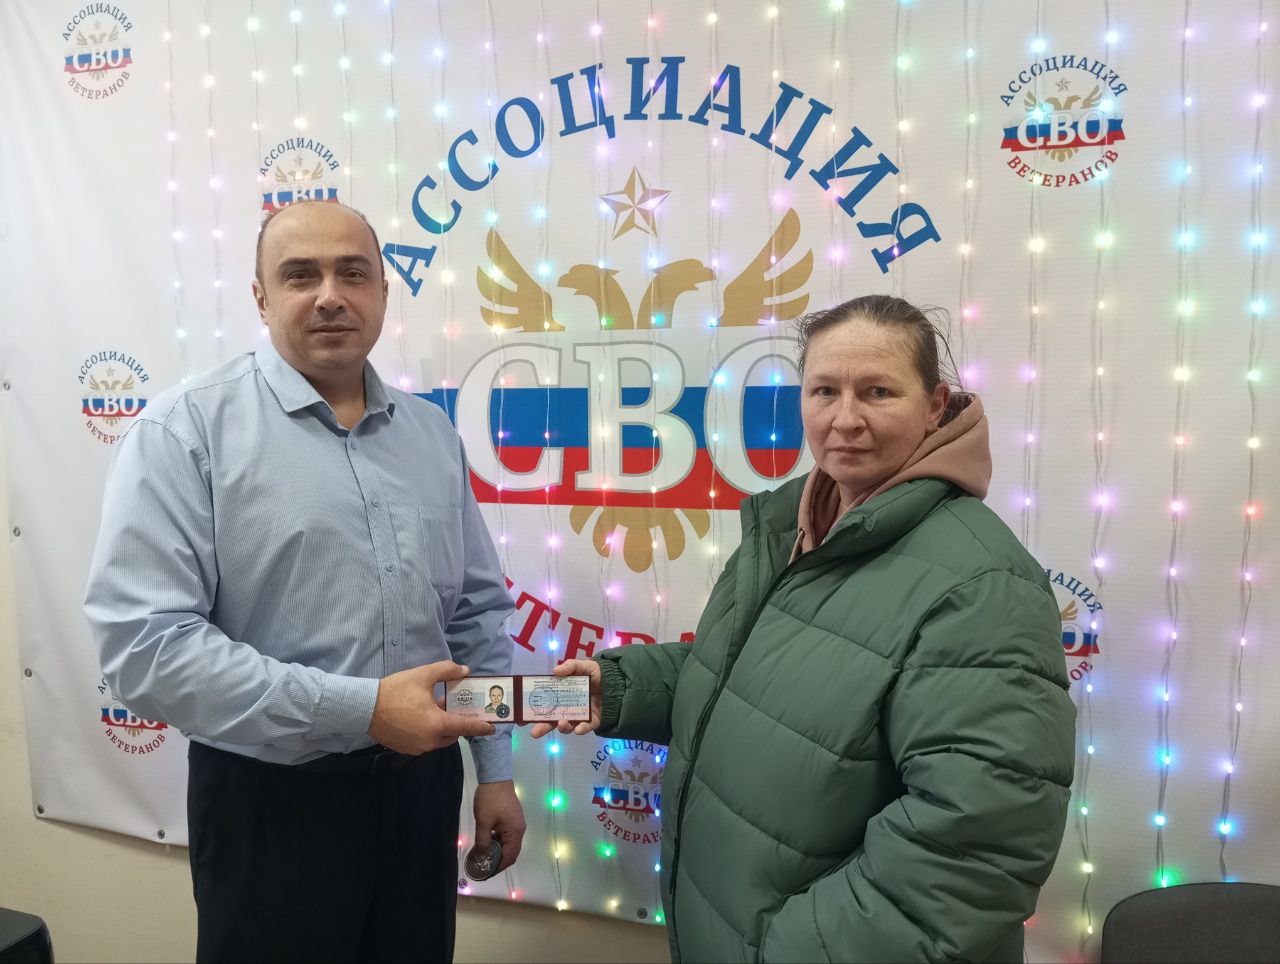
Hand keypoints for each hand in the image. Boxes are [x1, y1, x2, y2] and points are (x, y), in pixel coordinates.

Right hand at [368, 661, 495, 754]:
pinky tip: (420, 718)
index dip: (481, 727)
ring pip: (439, 740)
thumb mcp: (423, 675)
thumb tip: (465, 670)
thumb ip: (447, 671)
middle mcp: (430, 741)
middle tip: (453, 708)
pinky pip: (425, 743)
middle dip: (456, 723)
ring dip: (442, 728)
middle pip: (452, 735)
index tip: (492, 728)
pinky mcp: (406, 749)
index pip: (466, 727)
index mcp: (437, 725)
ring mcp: (417, 748)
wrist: (364, 707)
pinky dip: (428, 733)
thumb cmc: (395, 691)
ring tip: (435, 710)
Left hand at [473, 780, 525, 871]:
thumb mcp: (483, 822)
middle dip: (498, 860)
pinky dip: (498, 841)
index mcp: (515, 832)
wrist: (496, 777)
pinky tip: (487, 841)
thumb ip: (483, 842)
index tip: (486, 873)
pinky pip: (506, 834)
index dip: (499, 867)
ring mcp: (516, 823)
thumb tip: (482, 857)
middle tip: (484, 866)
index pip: (510, 857)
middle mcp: (519, 829)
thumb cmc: (490, 800)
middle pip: (511, 851)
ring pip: (508, 843)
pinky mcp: (512, 818)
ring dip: (497, 850)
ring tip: (483, 855)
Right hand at [528, 659, 600, 738]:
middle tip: (534, 732)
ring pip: (568, 725)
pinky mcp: (594, 720)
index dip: (534, 711)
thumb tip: (555, 671)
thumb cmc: (596, 673)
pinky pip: (587, 727)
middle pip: (553, 719)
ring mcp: (581, 715)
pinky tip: (579, 729)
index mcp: (562, 695)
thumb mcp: (583, 666)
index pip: (545, 704)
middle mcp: (569, 707)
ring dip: (563, 727)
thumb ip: (570, 667)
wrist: (618, 679)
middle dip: (543, 727)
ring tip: (562, 723)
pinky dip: (582, 729)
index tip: (522, 718)